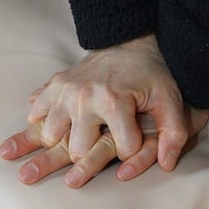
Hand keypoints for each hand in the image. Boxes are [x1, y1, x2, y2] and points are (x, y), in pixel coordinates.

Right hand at [27, 34, 186, 174]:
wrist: (129, 43)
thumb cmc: (151, 76)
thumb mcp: (170, 101)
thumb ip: (173, 134)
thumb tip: (167, 165)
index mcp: (114, 102)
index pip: (123, 151)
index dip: (133, 150)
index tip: (136, 140)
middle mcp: (84, 98)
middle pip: (78, 152)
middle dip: (92, 154)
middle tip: (104, 142)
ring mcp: (64, 92)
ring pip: (50, 137)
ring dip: (64, 142)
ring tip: (81, 137)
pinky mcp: (52, 87)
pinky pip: (35, 115)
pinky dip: (44, 123)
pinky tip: (60, 125)